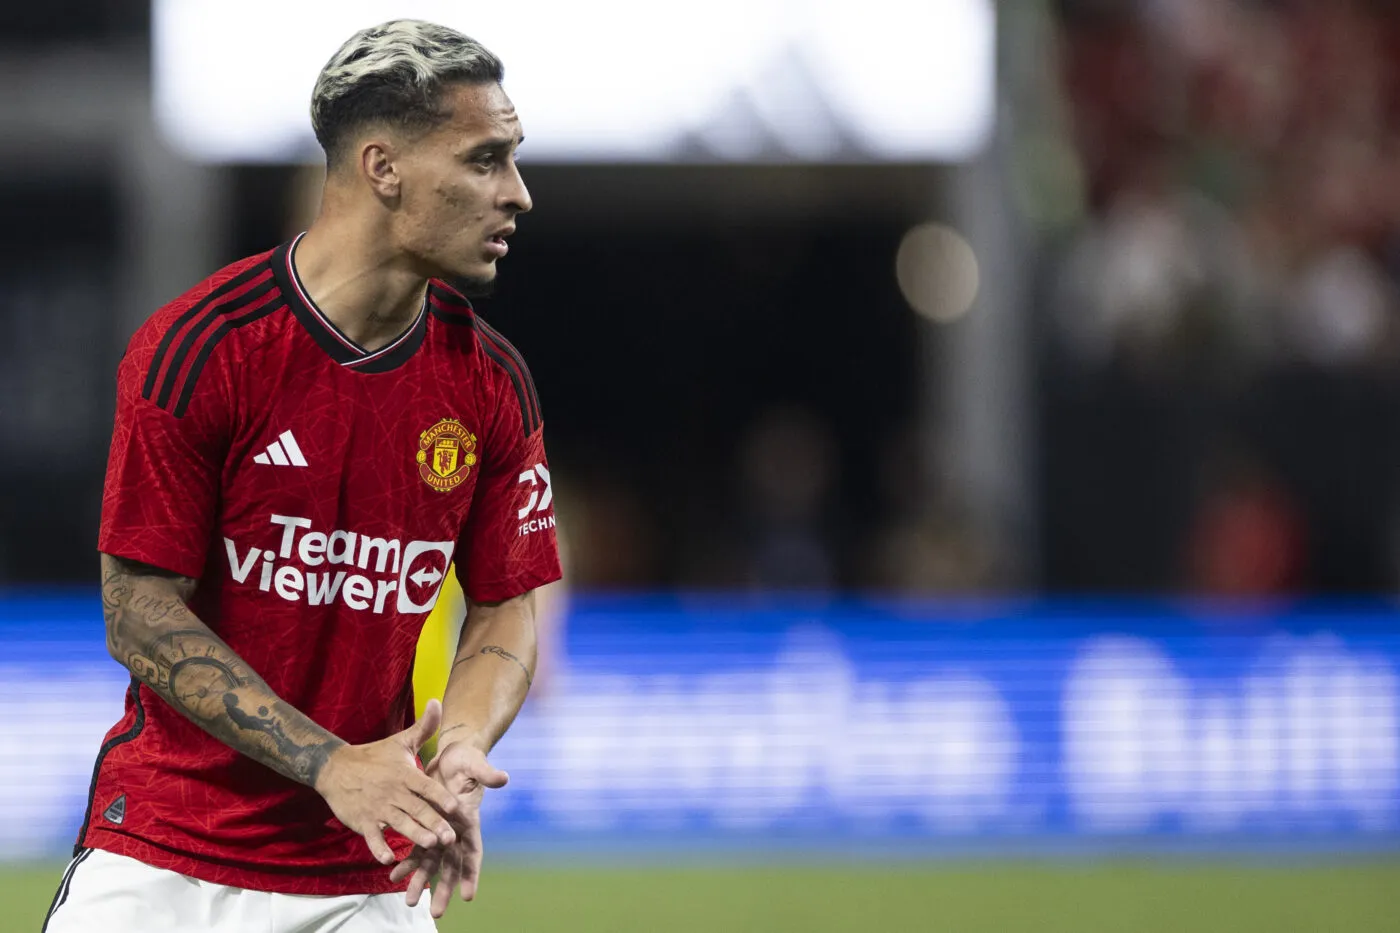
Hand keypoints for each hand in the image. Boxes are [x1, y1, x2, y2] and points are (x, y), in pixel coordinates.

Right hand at [314, 699, 459, 864]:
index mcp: (405, 775)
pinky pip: (373, 837)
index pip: (426, 787)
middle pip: (416, 809)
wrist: (335, 767)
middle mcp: (393, 792)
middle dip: (433, 823)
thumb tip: (438, 701)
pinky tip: (388, 860)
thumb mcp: (400, 741)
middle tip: (450, 837)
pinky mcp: (363, 821)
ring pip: (399, 824)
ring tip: (429, 845)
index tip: (455, 807)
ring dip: (413, 835)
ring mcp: (377, 808)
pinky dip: (379, 848)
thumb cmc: (374, 755)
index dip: (440, 797)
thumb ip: (423, 727)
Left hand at [390, 738, 508, 918]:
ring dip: (421, 882)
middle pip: (451, 866)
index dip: (471, 874)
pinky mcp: (425, 825)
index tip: (468, 896)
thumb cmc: (467, 760)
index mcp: (470, 821)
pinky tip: (393, 876)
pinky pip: (415, 850)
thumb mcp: (476, 764)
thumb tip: (503, 777)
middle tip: (436, 913)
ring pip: (431, 863)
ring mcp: (440, 831)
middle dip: (443, 889)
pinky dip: (405, 863)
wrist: (452, 755)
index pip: (472, 853)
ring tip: (409, 901)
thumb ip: (486, 773)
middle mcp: (456, 832)